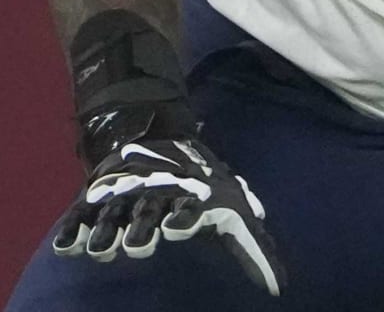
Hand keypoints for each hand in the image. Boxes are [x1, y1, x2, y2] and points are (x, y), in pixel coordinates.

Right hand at [53, 135, 283, 294]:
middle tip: (139, 244)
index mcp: (189, 195)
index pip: (187, 207)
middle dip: (143, 229)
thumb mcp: (231, 208)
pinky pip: (82, 215)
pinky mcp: (97, 197)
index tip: (179, 228)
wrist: (158, 131)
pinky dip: (75, 228)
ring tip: (102, 249)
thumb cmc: (203, 186)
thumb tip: (279, 288)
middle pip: (147, 214)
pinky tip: (69, 245)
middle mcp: (156, 195)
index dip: (184, 218)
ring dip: (108, 233)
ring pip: (115, 216)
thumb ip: (253, 247)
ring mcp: (125, 196)